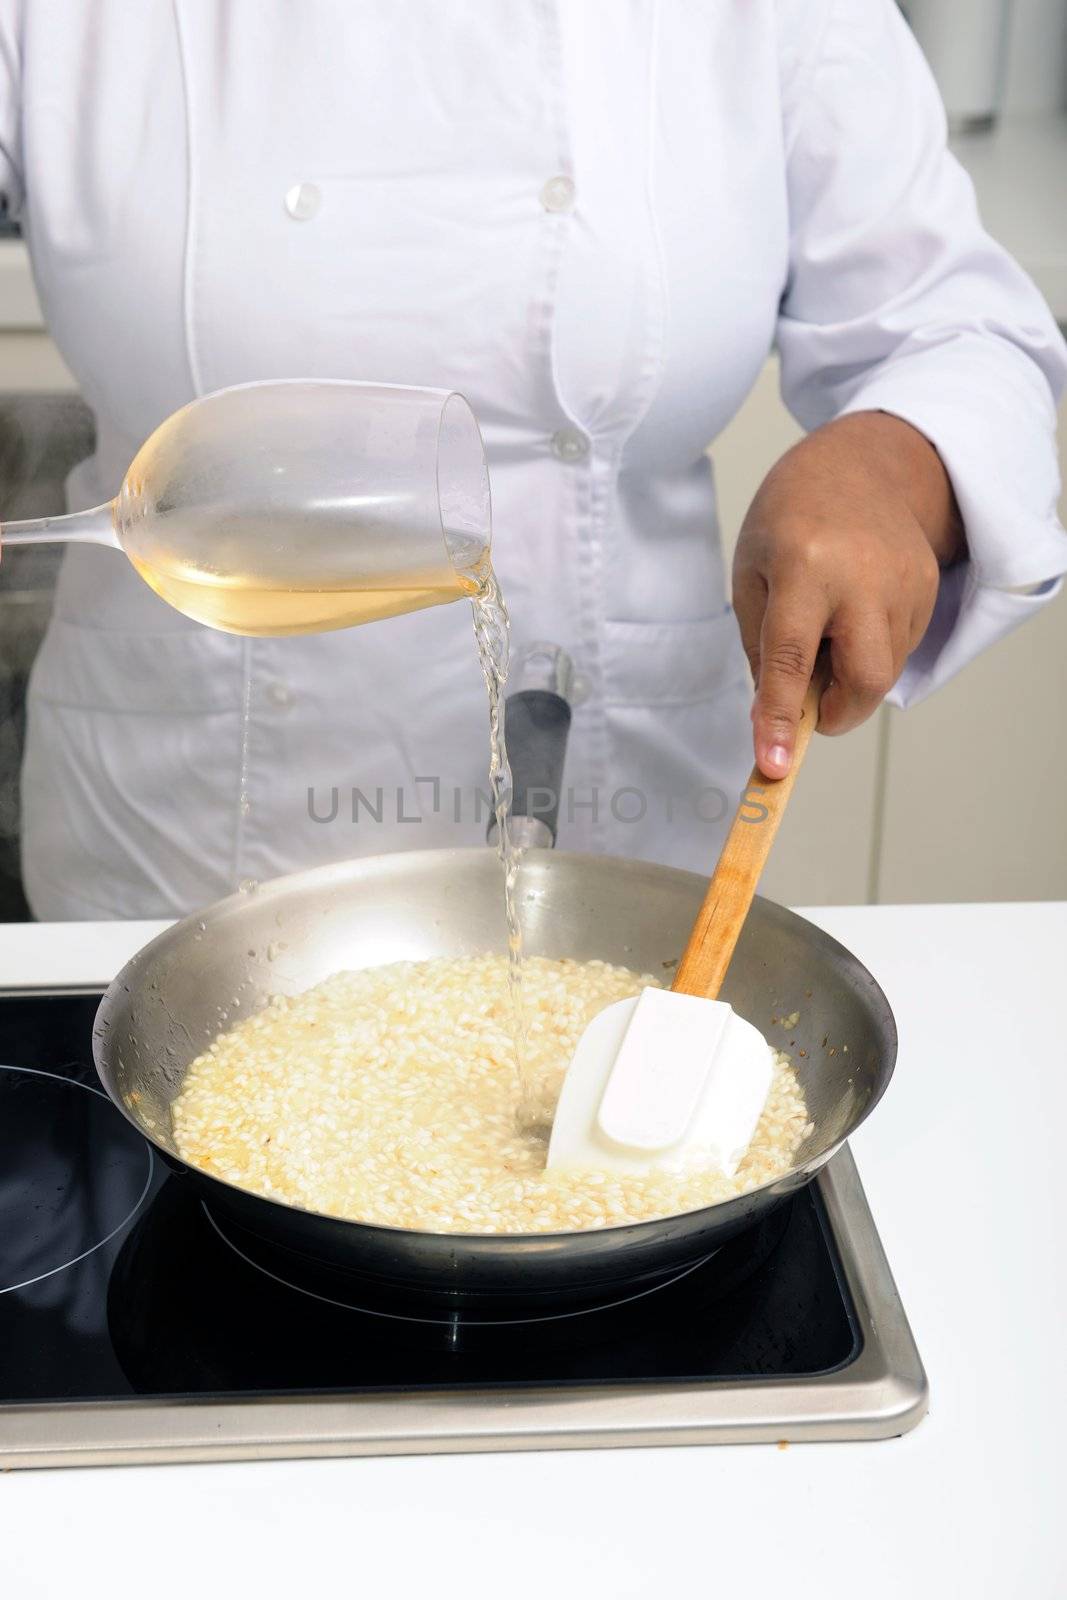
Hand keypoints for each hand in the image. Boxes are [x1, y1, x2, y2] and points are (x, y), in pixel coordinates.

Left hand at [732, 410, 963, 778]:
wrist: (859, 466)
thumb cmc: (790, 520)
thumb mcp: (752, 575)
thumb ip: (762, 651)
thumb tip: (776, 720)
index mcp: (804, 566)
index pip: (790, 659)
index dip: (780, 717)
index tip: (774, 765)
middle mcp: (861, 576)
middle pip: (865, 679)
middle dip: (837, 711)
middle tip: (810, 702)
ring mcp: (904, 583)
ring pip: (883, 671)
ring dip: (849, 674)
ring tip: (828, 625)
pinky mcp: (929, 588)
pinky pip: (899, 650)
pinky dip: (870, 651)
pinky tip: (854, 612)